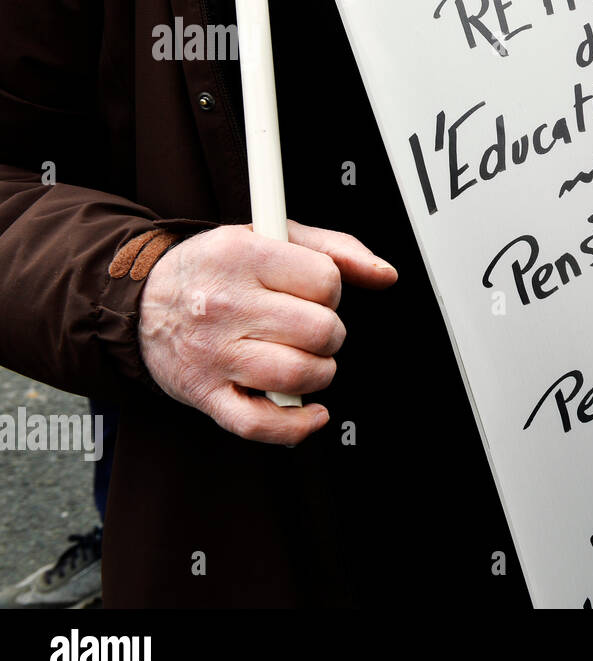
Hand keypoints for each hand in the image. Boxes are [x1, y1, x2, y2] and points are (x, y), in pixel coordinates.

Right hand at [138, 220, 397, 444]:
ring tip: (306, 359)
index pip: (326, 282)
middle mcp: (226, 305)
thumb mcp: (270, 235)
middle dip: (330, 333)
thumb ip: (335, 249)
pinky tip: (310, 410)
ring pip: (300, 374)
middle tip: (310, 328)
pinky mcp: (205, 393)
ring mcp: (214, 353)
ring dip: (319, 372)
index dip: (332, 291)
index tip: (316, 293)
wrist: (138, 301)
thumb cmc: (215, 268)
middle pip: (321, 331)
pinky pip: (261, 424)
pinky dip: (296, 425)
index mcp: (244, 257)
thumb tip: (386, 275)